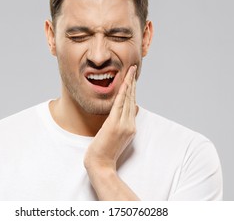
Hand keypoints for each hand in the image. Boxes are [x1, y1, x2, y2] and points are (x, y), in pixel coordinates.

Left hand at [84, 65, 138, 199]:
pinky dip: (122, 93)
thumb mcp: (117, 137)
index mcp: (130, 127)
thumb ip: (123, 123)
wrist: (101, 165)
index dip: (133, 90)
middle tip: (132, 69)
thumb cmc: (105, 152)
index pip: (132, 104)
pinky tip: (124, 83)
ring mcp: (123, 125)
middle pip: (132, 99)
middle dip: (132, 83)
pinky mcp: (115, 125)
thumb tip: (131, 110)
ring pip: (128, 100)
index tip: (132, 78)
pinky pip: (120, 105)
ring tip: (129, 71)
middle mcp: (130, 124)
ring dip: (129, 84)